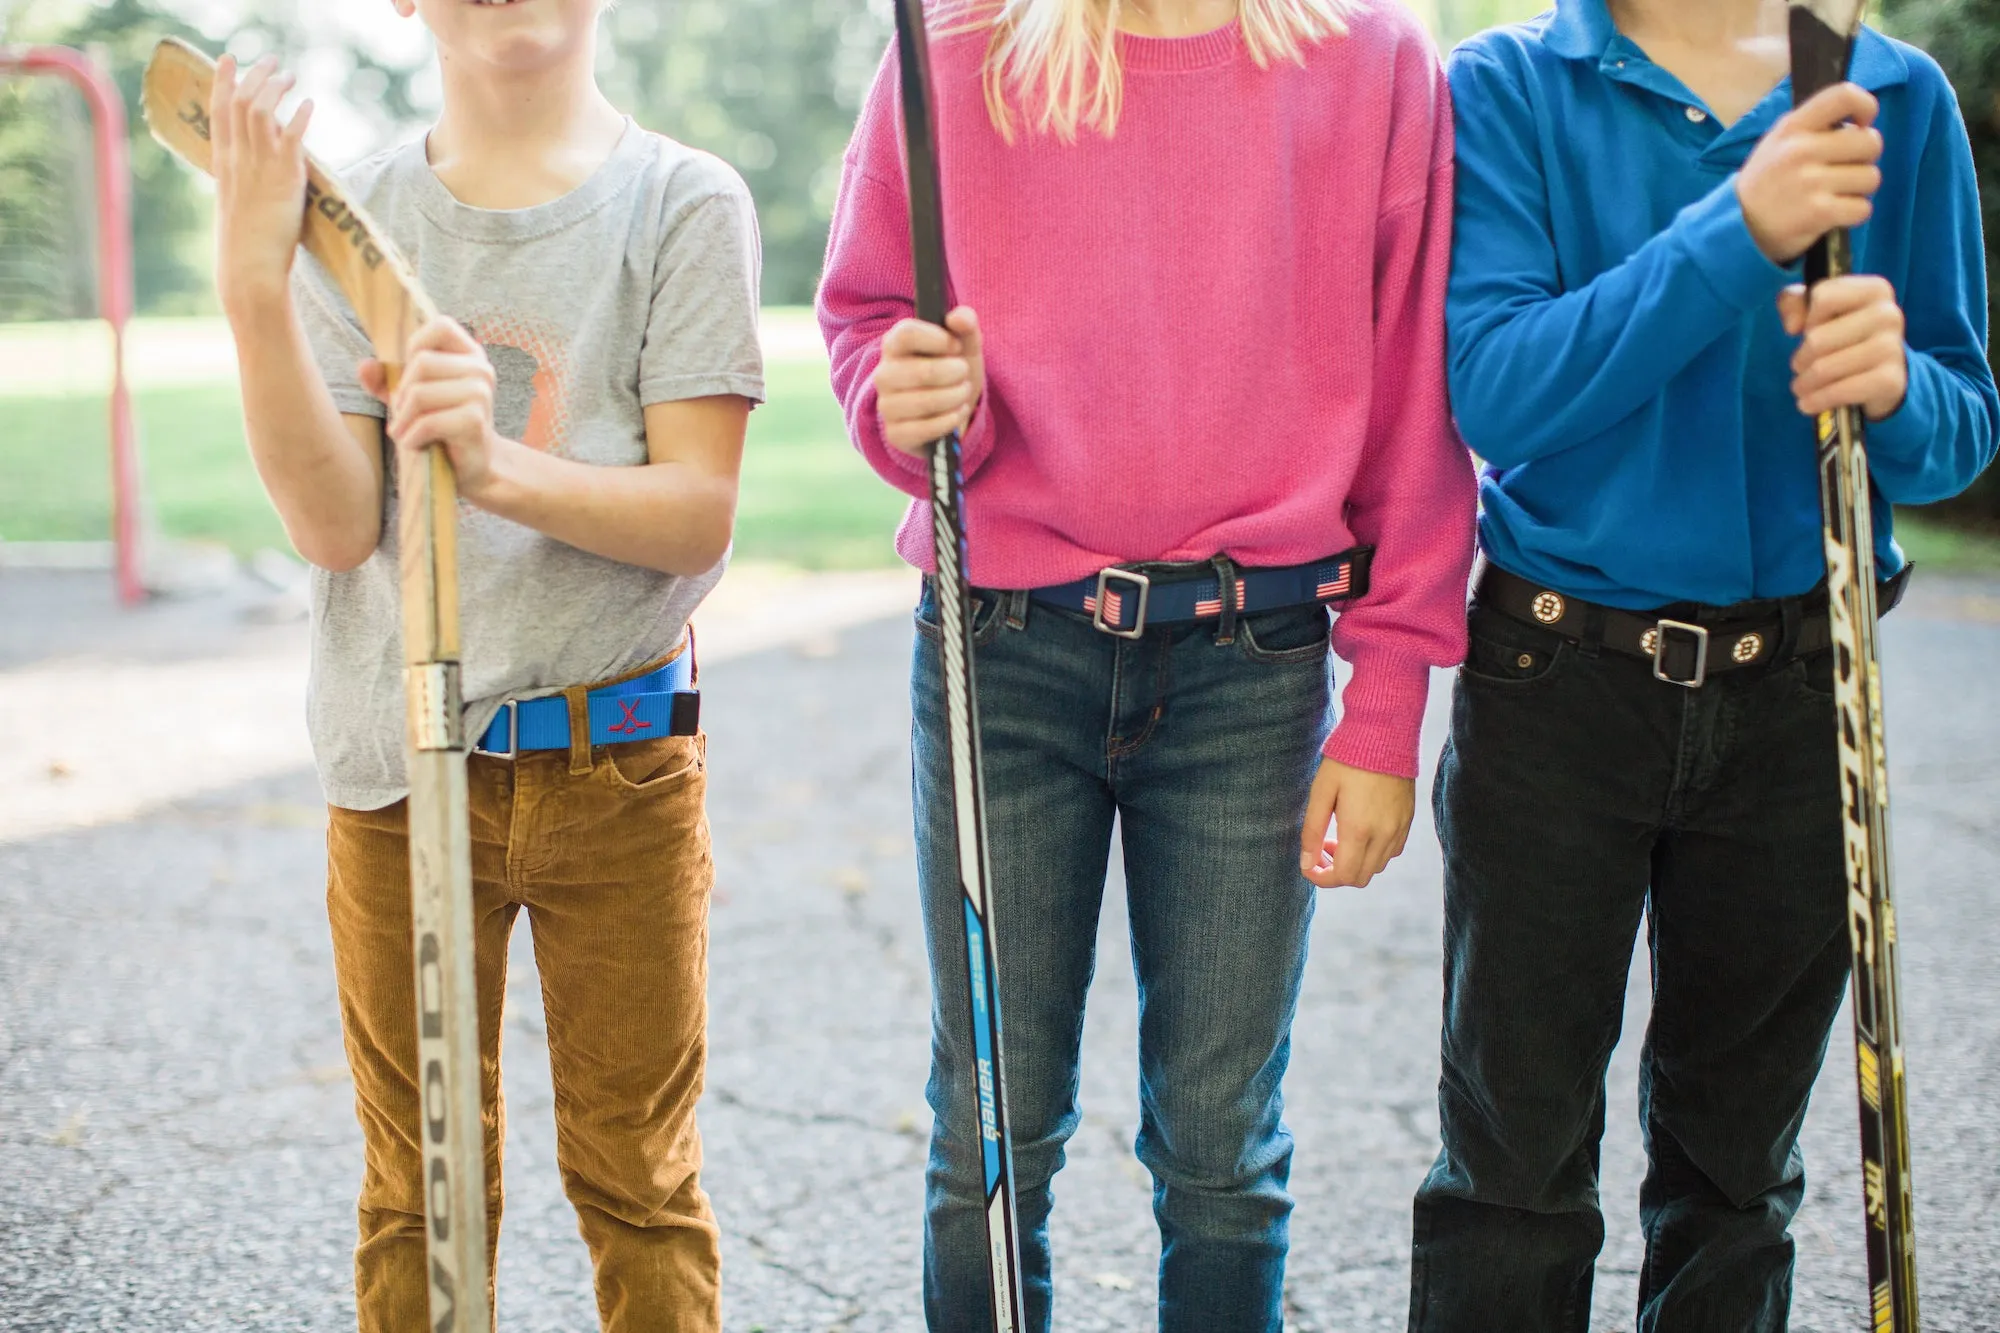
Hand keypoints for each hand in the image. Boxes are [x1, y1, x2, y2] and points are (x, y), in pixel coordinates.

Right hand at [210, 55, 315, 317]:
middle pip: (240, 103)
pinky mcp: (285, 180)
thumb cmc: (245, 247)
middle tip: (270, 59)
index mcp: (223, 165)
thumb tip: (262, 174)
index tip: (228, 60)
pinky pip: (292, 139)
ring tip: (289, 75)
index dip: (223, 82)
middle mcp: (238, 161)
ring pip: (262, 112)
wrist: (249, 270)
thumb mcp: (238, 207)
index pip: (218, 112)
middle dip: (254, 75)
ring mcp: (260, 168)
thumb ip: (246, 184)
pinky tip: (309, 104)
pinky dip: (300, 118)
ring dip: (276, 89)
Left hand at [368, 318, 504, 499]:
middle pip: (422, 362)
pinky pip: (427, 422)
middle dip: (402, 392)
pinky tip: (415, 444)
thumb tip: (364, 366)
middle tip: (402, 414)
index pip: (441, 326)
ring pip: (420, 393)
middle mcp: (481, 369)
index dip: (416, 345)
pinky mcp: (475, 422)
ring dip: (403, 419)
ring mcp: (480, 395)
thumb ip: (386, 379)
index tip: (411, 375)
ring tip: (405, 432)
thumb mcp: (410, 398)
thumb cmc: (442, 425)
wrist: (474, 465)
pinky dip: (412, 437)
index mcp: (470, 354)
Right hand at [873, 307, 984, 455]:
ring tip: (962, 393)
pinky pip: (925, 428)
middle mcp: (884, 374)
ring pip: (925, 401)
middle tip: (963, 373)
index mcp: (894, 344)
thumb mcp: (965, 346)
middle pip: (922, 371)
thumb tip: (959, 318)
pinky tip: (956, 413)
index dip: (938, 339)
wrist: (951, 411)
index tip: (955, 346)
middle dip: (954, 373)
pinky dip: (950, 420)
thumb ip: (966, 324)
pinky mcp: (895, 433)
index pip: (906, 334)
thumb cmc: (953, 371)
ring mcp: (887, 405)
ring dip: (955, 397)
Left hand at [1300, 759, 1414, 889]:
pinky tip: (1361, 831)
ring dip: (1355, 863)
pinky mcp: (1407, 820)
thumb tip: (1306, 863)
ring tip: (1339, 837)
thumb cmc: (1347, 760)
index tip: (1308, 867)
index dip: (1321, 879)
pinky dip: (1373, 853)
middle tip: (1321, 849)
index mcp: (1359, 829)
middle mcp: (1383, 835)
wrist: (1383, 734)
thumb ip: (1312, 831)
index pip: (1342, 876)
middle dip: (1336, 872)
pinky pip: (1391, 852)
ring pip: (1376, 868)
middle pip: (1359, 878)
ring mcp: (1399, 829)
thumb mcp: (1321, 792)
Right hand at [1737, 83, 1881, 264]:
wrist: (1738, 226)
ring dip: (1859, 189)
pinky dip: (1853, 214)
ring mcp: (1810, 183)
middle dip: (1866, 158)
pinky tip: (1834, 214)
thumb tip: (1861, 125)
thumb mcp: (1779, 141)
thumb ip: (1815, 126)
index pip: (1843, 96)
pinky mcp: (1818, 213)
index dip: (1866, 106)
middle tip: (1846, 169)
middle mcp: (1801, 151)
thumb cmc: (1768, 179)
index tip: (1861, 124)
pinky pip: (1862, 209)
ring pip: (1871, 178)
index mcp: (1793, 127)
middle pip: (1870, 142)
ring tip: (1836, 193)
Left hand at [1779, 276, 1907, 420]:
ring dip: (1804, 382)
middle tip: (1800, 366)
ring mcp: (1892, 348)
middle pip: (1816, 339)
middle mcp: (1889, 315)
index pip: (1822, 297)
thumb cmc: (1844, 335)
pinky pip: (1839, 391)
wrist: (1883, 374)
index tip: (1809, 329)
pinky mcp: (1889, 380)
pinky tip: (1808, 403)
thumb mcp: (1817, 310)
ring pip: (1824, 368)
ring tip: (1802, 385)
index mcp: (1875, 289)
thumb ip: (1793, 301)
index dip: (1806, 318)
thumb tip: (1793, 326)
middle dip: (1800, 357)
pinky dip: (1817, 400)